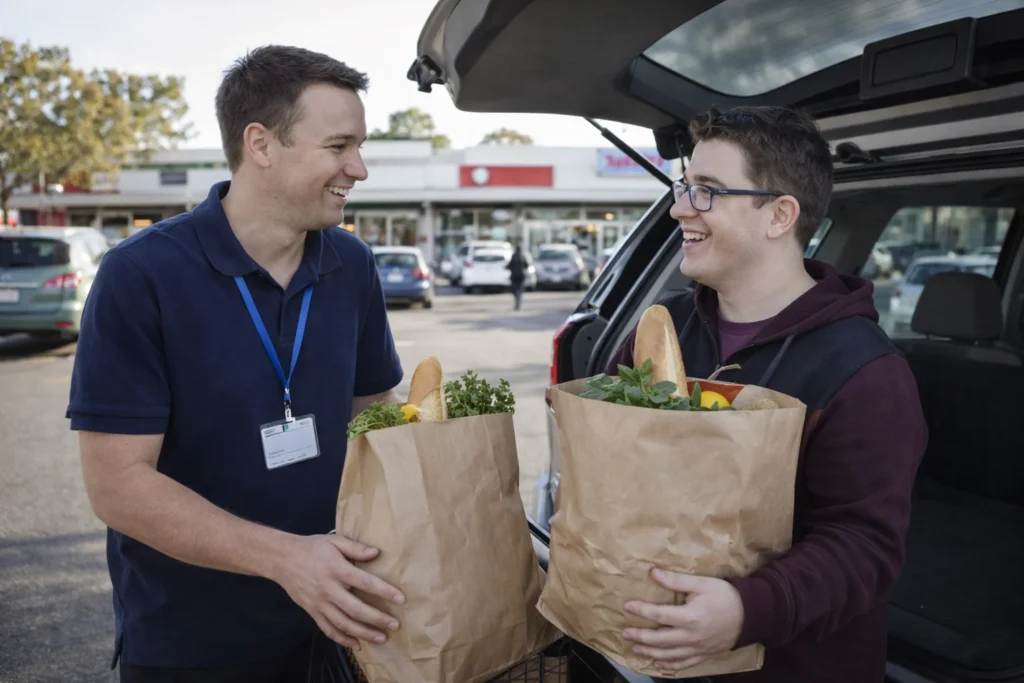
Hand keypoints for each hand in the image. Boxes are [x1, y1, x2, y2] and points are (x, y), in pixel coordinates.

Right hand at [276, 534, 404, 649]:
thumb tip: (376, 553)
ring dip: (363, 633)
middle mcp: (328, 589)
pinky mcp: (312, 612)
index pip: (364, 582)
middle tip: (395, 625)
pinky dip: (342, 639)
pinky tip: (357, 644)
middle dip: (377, 619)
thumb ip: (355, 548)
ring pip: (343, 623)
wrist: (282, 560)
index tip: (400, 599)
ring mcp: (319, 603)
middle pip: (355, 608)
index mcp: (336, 569)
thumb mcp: (334, 541)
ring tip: (381, 638)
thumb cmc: (312, 548)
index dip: (384, 591)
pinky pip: (328, 629)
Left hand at [622, 568, 743, 671]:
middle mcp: (692, 636)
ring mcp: (698, 648)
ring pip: (669, 654)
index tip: (627, 606)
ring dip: (650, 652)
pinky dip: (670, 665)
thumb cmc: (726, 596)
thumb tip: (653, 573)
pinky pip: (684, 664)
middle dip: (640, 636)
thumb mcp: (702, 583)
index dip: (642, 610)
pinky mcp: (704, 654)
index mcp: (690, 617)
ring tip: (636, 648)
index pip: (659, 615)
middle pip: (660, 639)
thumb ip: (677, 580)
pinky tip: (659, 663)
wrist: (752, 615)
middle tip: (625, 633)